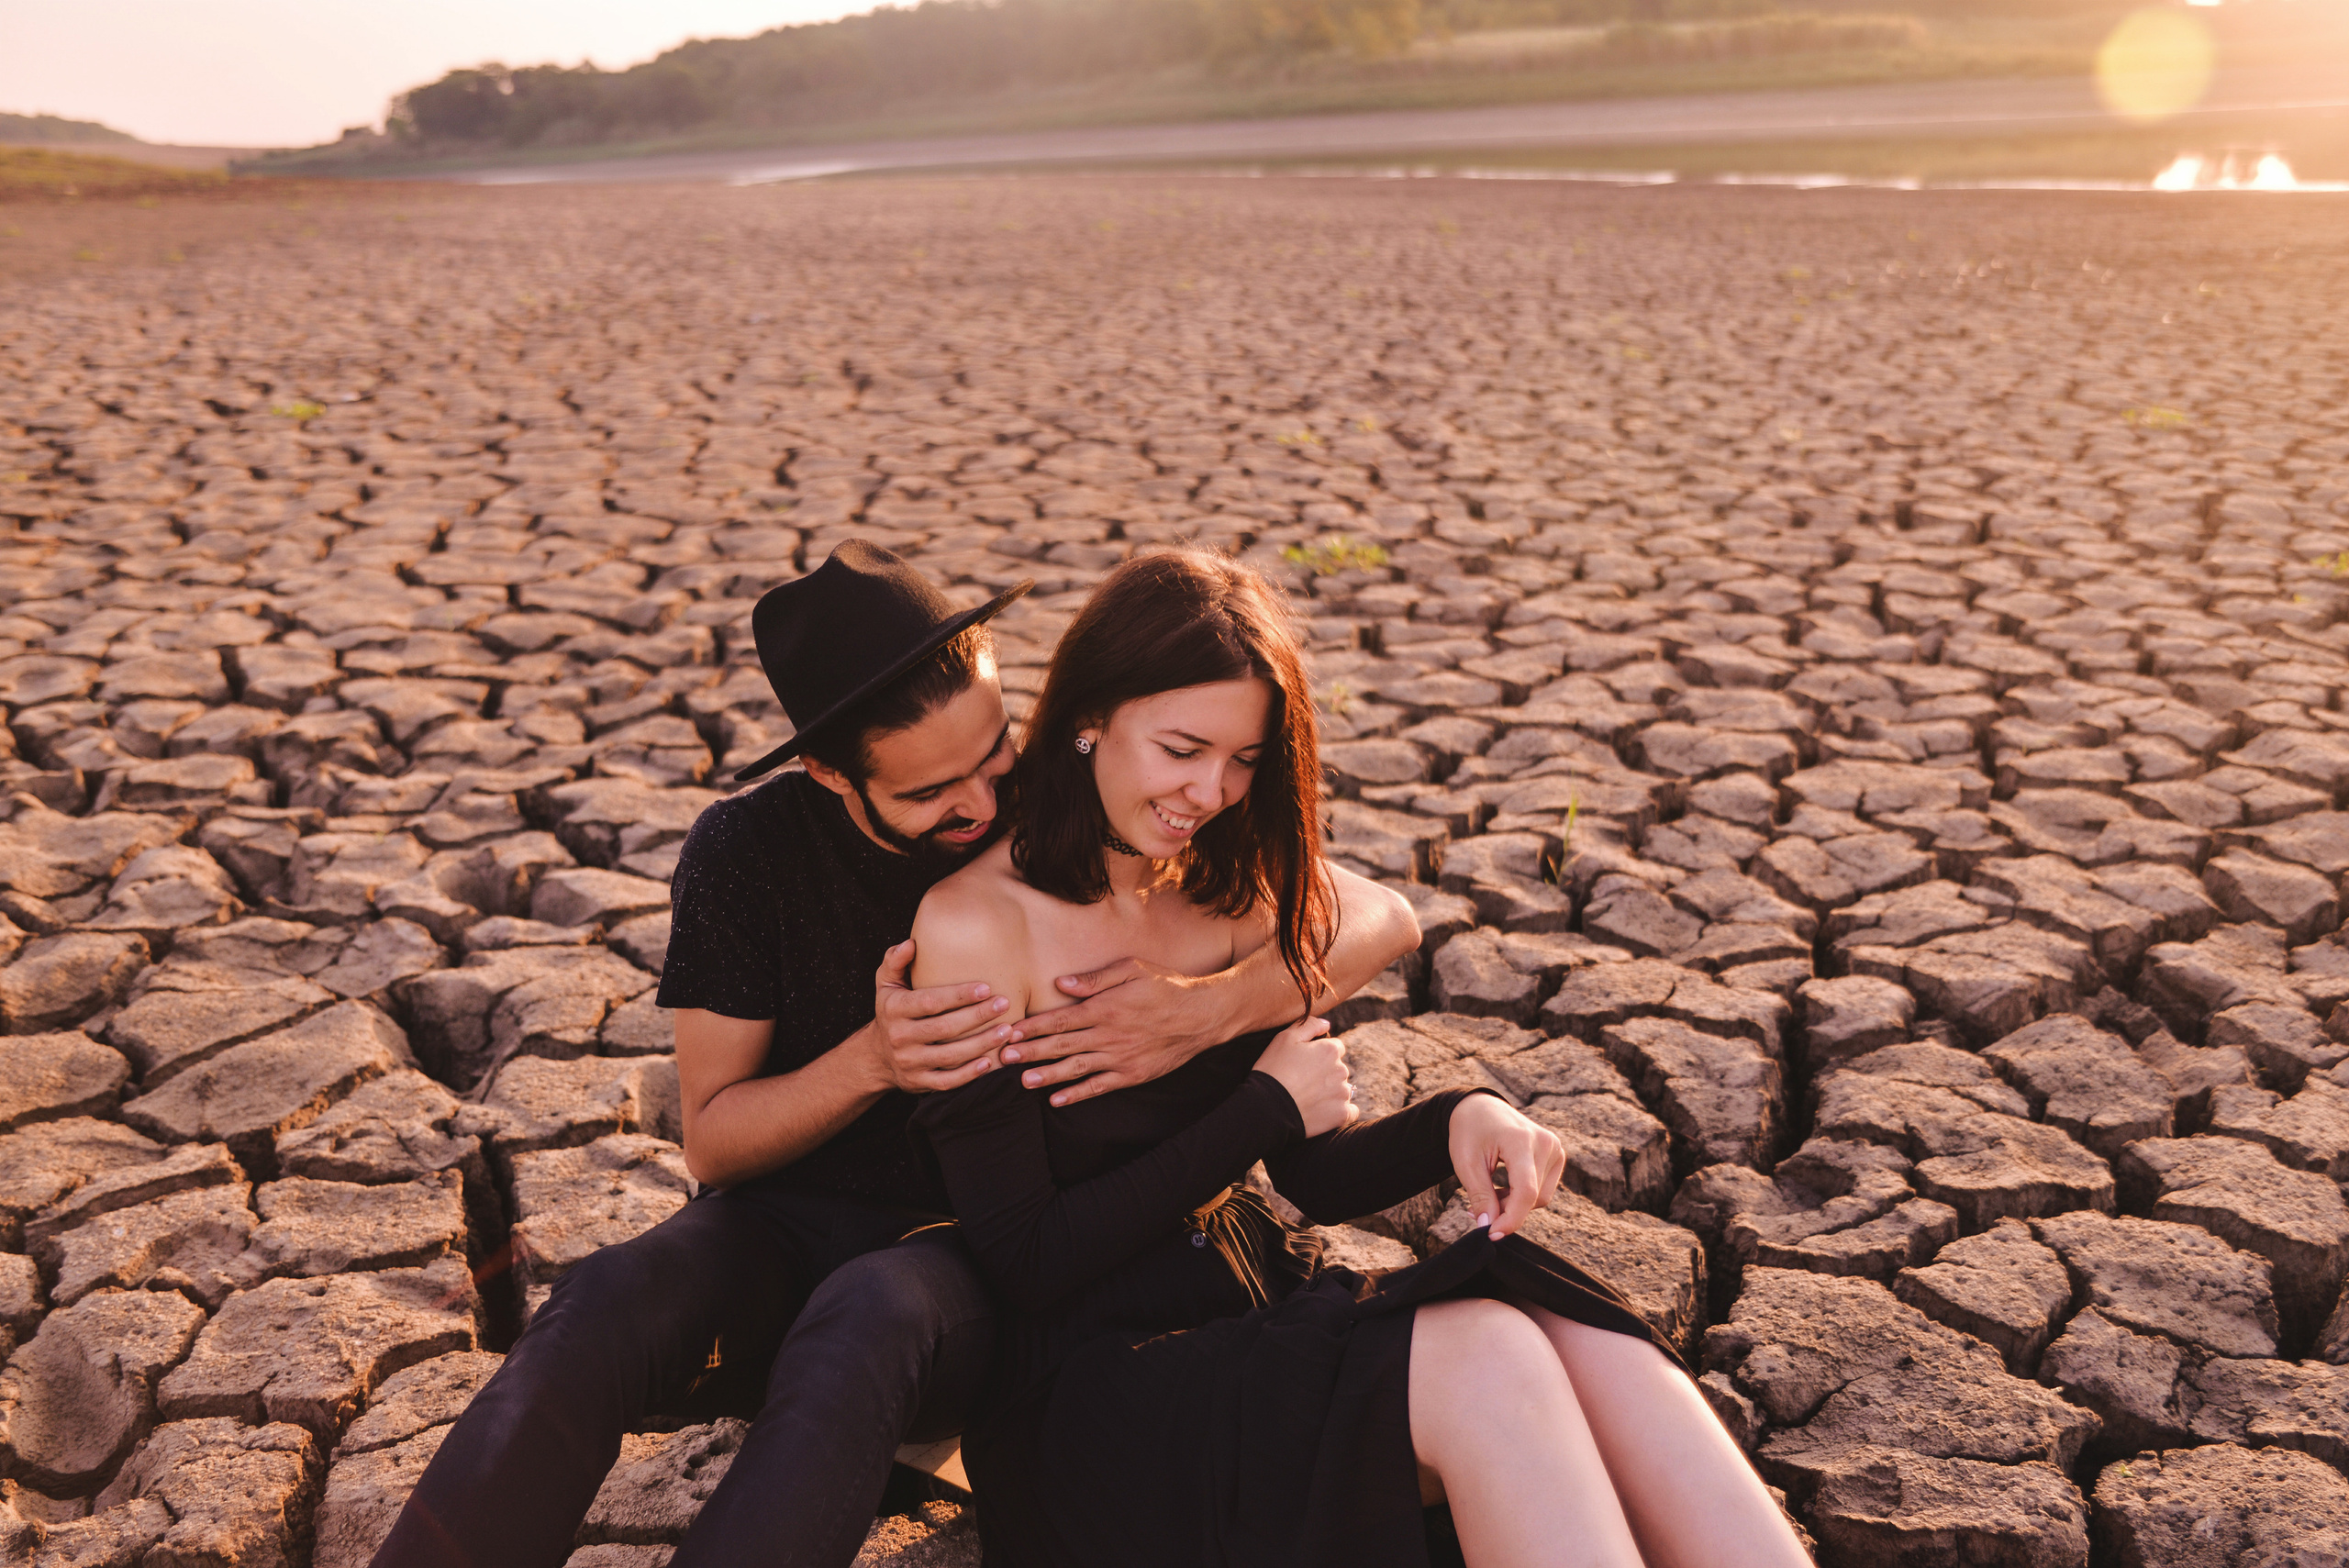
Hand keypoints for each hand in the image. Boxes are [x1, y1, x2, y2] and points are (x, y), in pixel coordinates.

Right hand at [860, 940, 1010, 1094]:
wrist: (876, 1056)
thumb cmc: (892, 1011)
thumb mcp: (886, 984)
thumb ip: (896, 961)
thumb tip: (911, 943)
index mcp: (894, 1009)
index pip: (930, 1002)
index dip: (958, 996)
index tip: (986, 987)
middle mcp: (900, 1037)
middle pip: (944, 1029)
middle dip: (977, 1017)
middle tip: (1005, 1004)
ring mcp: (910, 1063)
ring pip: (949, 1057)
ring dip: (981, 1045)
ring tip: (1007, 1031)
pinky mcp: (919, 1083)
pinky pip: (947, 1082)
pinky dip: (969, 1075)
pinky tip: (990, 1062)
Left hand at [1000, 957, 1224, 1106]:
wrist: (1202, 1016)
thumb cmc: (1166, 987)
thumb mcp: (1132, 969)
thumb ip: (1095, 978)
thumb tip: (1062, 984)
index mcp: (1104, 1008)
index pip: (1060, 1020)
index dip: (1033, 1027)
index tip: (1011, 1032)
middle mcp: (1108, 1035)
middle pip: (1061, 1045)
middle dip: (1030, 1052)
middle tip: (1003, 1059)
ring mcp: (1120, 1058)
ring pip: (1076, 1069)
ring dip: (1047, 1075)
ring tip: (1022, 1082)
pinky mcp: (1132, 1075)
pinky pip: (1099, 1086)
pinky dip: (1078, 1094)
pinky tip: (1057, 1099)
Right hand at [1256, 1017, 1355, 1137]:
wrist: (1268, 1107)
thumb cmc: (1274, 1070)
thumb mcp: (1285, 1038)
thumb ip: (1309, 1025)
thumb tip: (1326, 1023)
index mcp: (1330, 1050)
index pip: (1335, 1048)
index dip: (1318, 1055)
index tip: (1304, 1065)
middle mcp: (1341, 1070)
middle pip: (1338, 1069)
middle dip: (1325, 1074)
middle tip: (1303, 1083)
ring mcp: (1343, 1093)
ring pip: (1342, 1090)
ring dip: (1331, 1093)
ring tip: (1308, 1099)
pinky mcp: (1342, 1114)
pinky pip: (1350, 1111)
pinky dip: (1340, 1111)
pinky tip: (1324, 1112)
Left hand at [1448, 1095, 1564, 1241]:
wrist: (1480, 1107)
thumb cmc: (1469, 1131)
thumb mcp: (1466, 1163)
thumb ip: (1480, 1196)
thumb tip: (1488, 1228)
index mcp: (1520, 1140)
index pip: (1526, 1191)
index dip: (1510, 1218)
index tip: (1491, 1234)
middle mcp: (1545, 1142)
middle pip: (1532, 1197)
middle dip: (1505, 1210)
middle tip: (1476, 1210)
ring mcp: (1555, 1147)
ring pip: (1539, 1197)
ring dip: (1514, 1204)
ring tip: (1488, 1195)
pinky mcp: (1557, 1154)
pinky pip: (1543, 1189)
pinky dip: (1522, 1196)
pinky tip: (1503, 1188)